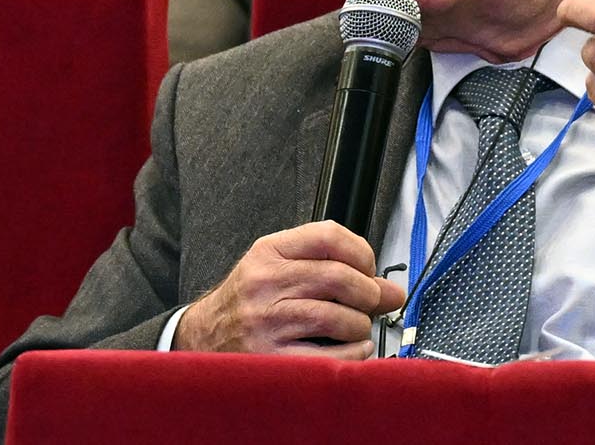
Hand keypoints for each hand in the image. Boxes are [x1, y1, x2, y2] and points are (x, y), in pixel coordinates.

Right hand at [173, 221, 405, 356]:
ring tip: (358, 327)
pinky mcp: (270, 358)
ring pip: (336, 317)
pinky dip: (353, 354)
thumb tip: (392, 290)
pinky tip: (353, 349)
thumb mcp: (278, 268)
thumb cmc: (248, 302)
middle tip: (374, 302)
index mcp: (269, 253)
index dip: (362, 252)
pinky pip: (328, 356)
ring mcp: (266, 322)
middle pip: (338, 277)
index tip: (370, 268)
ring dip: (360, 324)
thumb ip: (331, 267)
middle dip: (368, 292)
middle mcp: (265, 284)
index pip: (328, 236)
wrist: (202, 338)